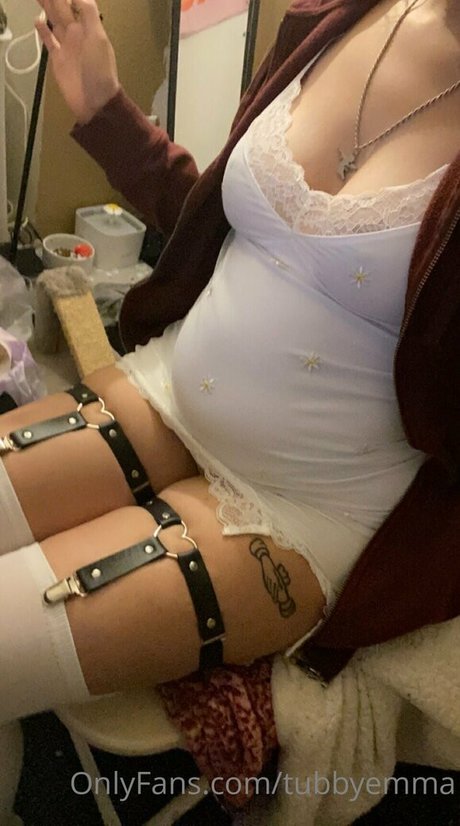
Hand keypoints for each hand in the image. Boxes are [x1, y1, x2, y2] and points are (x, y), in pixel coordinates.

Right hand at [35, 0, 119, 123]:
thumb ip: (88, 13)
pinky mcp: (58, 59)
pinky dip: (43, 31)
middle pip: (63, 9)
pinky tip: (37, 21)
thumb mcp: (98, 37)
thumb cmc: (99, 70)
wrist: (95, 101)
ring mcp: (67, 47)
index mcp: (88, 27)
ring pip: (55, 21)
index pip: (77, 3)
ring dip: (47, 9)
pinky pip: (49, 41)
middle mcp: (77, 34)